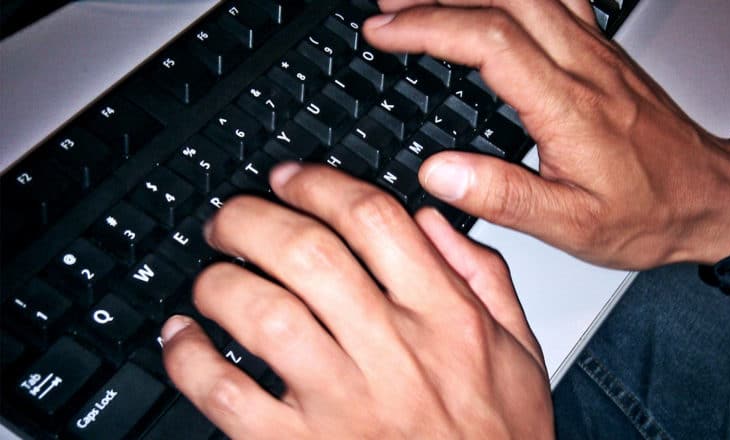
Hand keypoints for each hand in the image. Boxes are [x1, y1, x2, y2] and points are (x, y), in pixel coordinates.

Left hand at [161, 164, 552, 438]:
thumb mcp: (518, 351)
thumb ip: (483, 277)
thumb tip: (433, 222)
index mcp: (445, 319)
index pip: (373, 220)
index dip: (319, 185)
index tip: (288, 180)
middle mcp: (393, 353)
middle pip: (306, 253)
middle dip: (252, 219)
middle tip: (229, 220)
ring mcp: (343, 404)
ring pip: (263, 314)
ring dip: (220, 284)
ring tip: (211, 278)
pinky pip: (228, 396)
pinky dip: (191, 360)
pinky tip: (185, 341)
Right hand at [366, 0, 729, 268]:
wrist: (707, 198)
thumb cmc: (647, 212)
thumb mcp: (571, 226)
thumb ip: (501, 197)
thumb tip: (438, 173)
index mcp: (568, 108)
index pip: (489, 42)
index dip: (428, 27)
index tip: (383, 33)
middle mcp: (582, 67)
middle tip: (386, 7)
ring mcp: (594, 51)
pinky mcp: (600, 50)